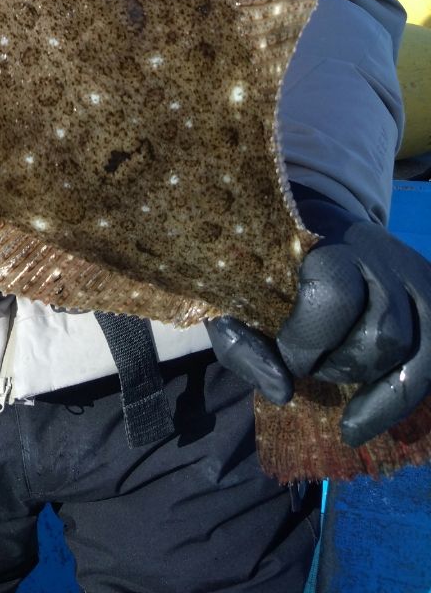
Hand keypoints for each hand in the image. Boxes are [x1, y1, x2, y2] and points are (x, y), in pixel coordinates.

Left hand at [208, 187, 430, 446]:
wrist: (311, 229)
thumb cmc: (267, 272)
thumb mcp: (234, 299)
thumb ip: (240, 343)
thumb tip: (281, 391)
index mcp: (327, 242)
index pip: (336, 294)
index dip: (309, 338)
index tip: (286, 354)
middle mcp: (383, 257)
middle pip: (383, 335)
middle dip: (343, 366)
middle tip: (311, 366)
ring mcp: (418, 280)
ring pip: (416, 355)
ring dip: (373, 387)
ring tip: (336, 390)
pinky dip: (398, 400)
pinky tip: (364, 417)